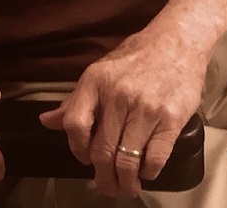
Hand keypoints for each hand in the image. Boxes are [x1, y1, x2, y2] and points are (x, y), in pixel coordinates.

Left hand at [39, 22, 206, 197]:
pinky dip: (149, 172)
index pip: (74, 124)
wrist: (178, 40)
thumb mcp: (102, 70)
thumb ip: (76, 99)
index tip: (84, 159)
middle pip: (102, 151)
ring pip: (127, 160)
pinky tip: (147, 170)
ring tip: (127, 186)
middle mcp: (118, 94)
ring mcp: (145, 108)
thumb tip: (47, 121)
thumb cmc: (138, 56)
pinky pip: (155, 158)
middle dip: (103, 177)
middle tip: (108, 186)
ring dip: (126, 182)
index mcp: (96, 80)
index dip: (77, 149)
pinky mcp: (171, 118)